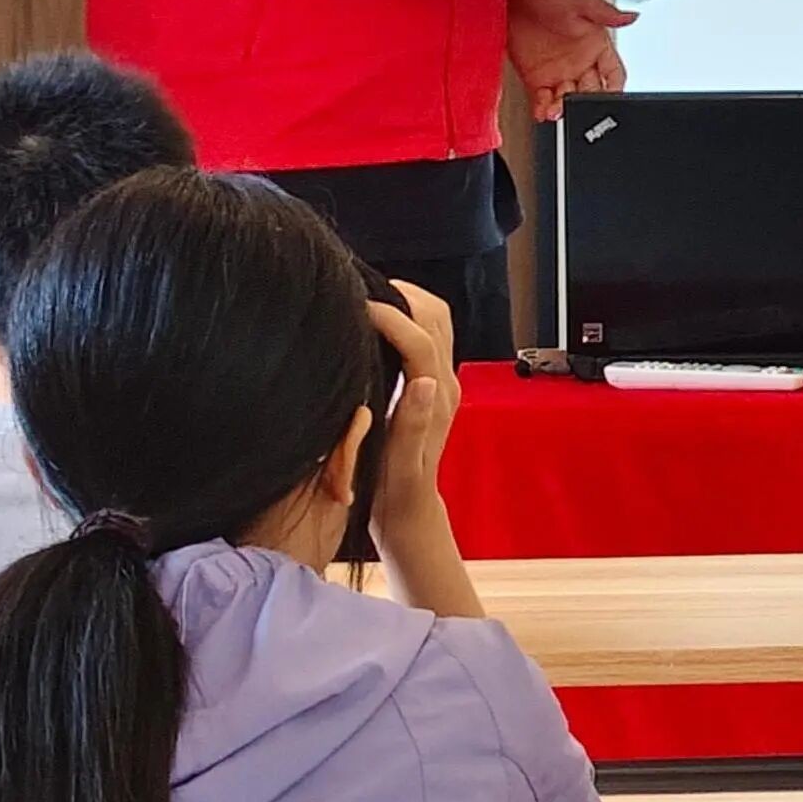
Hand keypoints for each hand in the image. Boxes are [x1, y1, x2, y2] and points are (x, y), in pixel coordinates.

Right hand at [360, 283, 482, 616]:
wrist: (407, 512)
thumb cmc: (394, 493)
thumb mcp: (398, 466)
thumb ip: (413, 424)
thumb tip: (425, 381)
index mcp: (436, 401)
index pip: (421, 340)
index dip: (390, 316)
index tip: (356, 304)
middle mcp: (445, 385)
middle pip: (436, 317)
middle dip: (403, 296)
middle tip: (361, 289)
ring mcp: (441, 382)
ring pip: (435, 320)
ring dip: (406, 301)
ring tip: (366, 297)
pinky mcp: (431, 384)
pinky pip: (425, 334)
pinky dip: (404, 316)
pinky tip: (373, 321)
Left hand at [507, 0, 634, 122]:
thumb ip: (607, 13)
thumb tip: (632, 17)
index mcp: (596, 44)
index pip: (614, 74)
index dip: (615, 89)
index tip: (611, 100)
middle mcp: (579, 60)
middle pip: (591, 92)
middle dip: (586, 104)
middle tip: (576, 106)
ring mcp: (557, 70)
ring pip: (567, 99)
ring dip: (563, 109)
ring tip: (555, 110)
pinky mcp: (534, 76)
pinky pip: (541, 98)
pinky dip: (541, 108)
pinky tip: (541, 110)